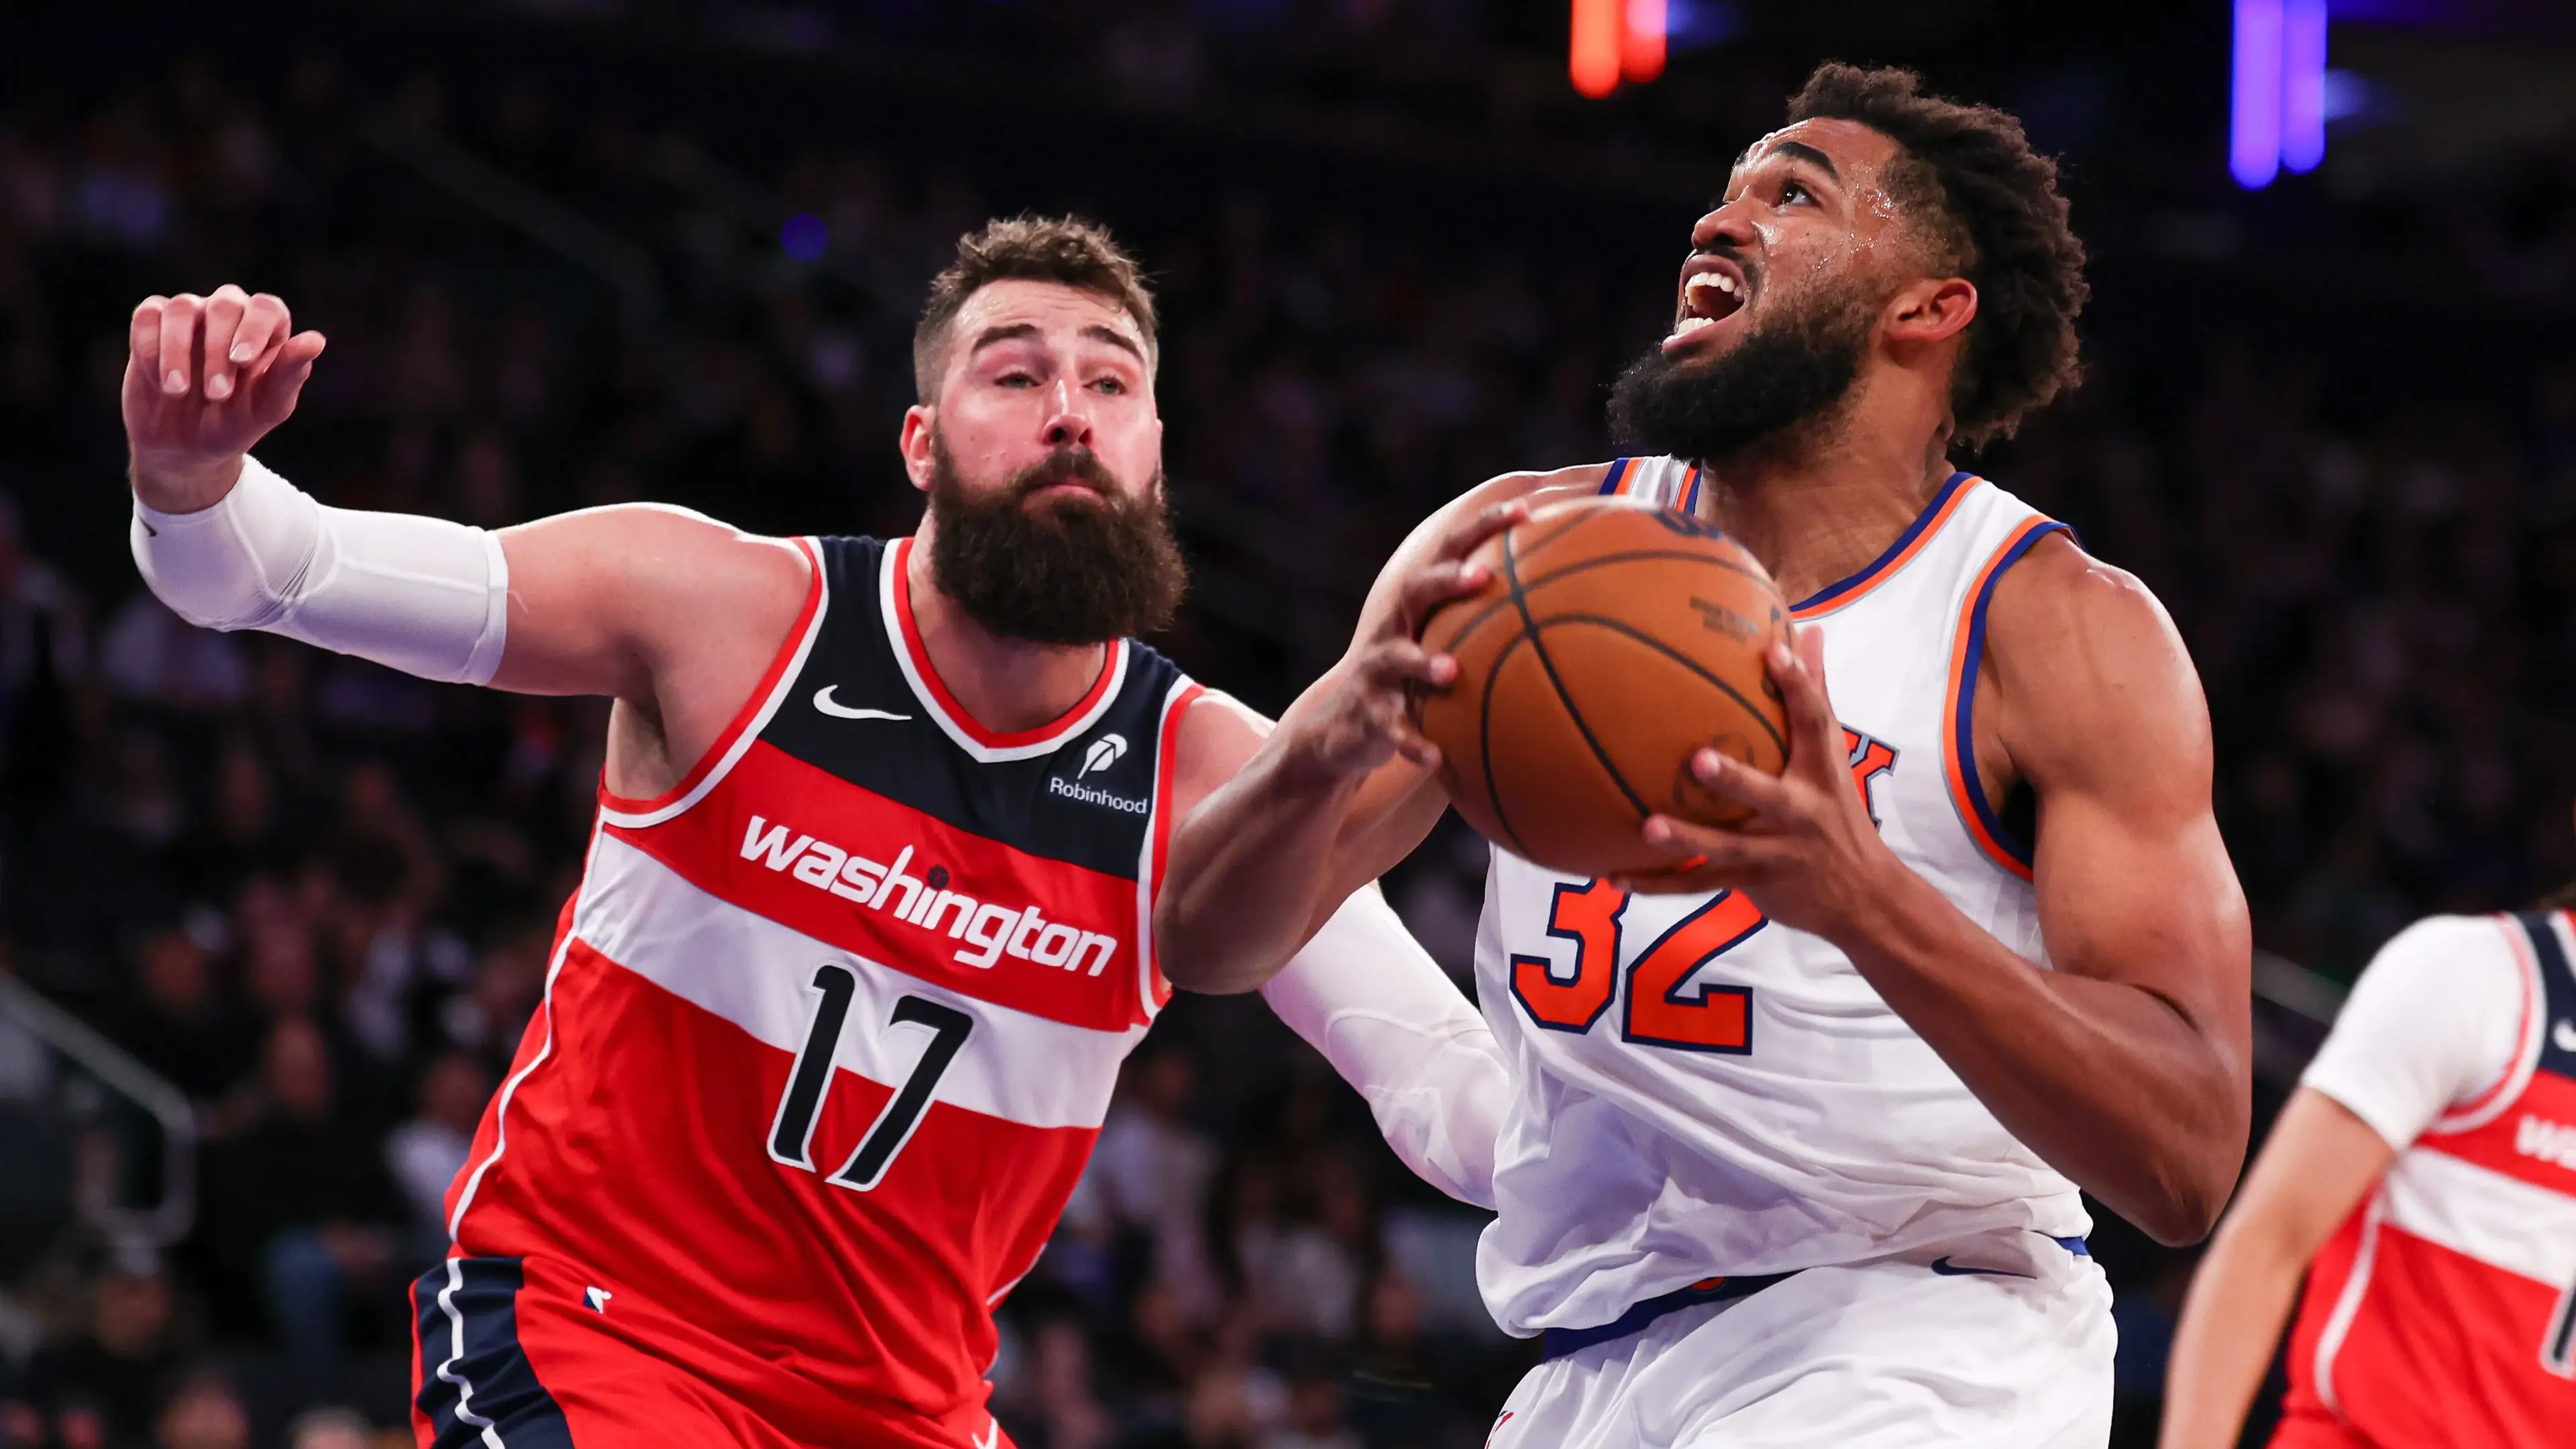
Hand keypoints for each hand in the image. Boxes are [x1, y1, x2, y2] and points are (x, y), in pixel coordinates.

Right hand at [123, 285, 326, 511]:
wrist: (187, 449)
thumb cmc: (236, 424)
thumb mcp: (268, 407)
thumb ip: (290, 373)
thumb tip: (316, 340)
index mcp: (265, 330)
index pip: (267, 308)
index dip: (255, 328)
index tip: (243, 362)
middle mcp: (228, 315)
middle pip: (226, 303)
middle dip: (219, 348)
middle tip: (217, 394)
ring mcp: (188, 317)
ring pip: (181, 307)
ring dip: (178, 349)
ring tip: (179, 392)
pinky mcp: (150, 327)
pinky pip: (148, 317)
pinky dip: (150, 346)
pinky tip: (158, 380)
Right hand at [1276, 497, 1528, 782]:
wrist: (1345, 729)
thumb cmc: (1417, 680)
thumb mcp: (1447, 646)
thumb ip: (1496, 625)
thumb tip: (1577, 610)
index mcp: (1422, 604)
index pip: (1452, 551)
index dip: (1484, 526)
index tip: (1524, 511)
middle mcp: (1396, 626)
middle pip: (1417, 590)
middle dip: (1448, 580)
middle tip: (1483, 577)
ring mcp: (1377, 669)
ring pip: (1395, 657)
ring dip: (1422, 662)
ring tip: (1450, 671)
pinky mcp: (1367, 713)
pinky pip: (1391, 727)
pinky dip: (1412, 741)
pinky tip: (1436, 759)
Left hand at [1619, 626, 1903, 938]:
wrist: (1864, 896)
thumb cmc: (1838, 813)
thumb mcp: (1833, 759)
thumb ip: (1816, 697)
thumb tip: (1811, 632)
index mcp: (1821, 772)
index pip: (1815, 723)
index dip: (1799, 686)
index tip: (1775, 650)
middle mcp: (1801, 811)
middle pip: (1766, 795)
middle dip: (1734, 780)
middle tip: (1696, 759)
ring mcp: (1776, 851)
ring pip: (1726, 846)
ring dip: (1687, 839)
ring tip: (1647, 827)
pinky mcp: (1753, 881)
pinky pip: (1698, 883)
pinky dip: (1657, 883)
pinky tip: (1616, 877)